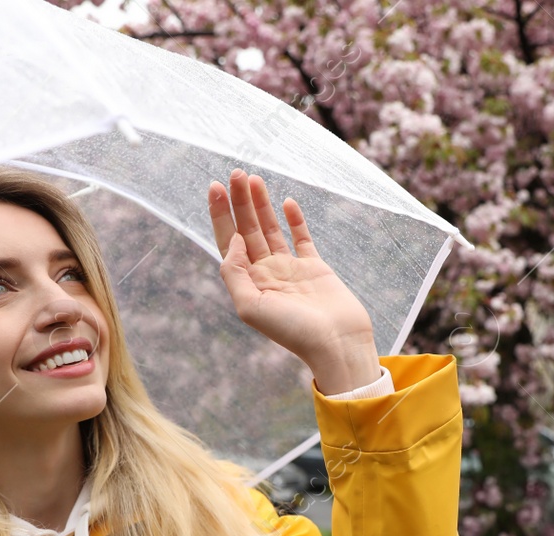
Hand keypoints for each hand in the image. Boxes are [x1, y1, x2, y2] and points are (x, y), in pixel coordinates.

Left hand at [207, 169, 380, 392]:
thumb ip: (234, 274)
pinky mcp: (316, 268)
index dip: (221, 215)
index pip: (229, 242)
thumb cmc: (294, 332)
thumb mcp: (251, 307)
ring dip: (261, 204)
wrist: (337, 344)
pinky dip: (294, 220)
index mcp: (249, 284)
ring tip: (253, 178)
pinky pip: (302, 239)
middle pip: (248, 230)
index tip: (216, 188)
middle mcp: (267, 274)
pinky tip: (287, 202)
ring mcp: (291, 270)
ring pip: (271, 229)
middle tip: (235, 173)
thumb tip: (233, 241)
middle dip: (240, 202)